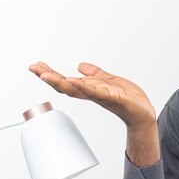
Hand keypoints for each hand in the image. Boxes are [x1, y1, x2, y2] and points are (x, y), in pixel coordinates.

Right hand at [28, 62, 155, 129]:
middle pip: (67, 87)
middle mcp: (93, 94)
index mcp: (91, 89)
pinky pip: (98, 92)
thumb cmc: (129, 99)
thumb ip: (95, 74)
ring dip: (62, 82)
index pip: (67, 82)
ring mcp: (102, 96)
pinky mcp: (115, 97)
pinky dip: (86, 87)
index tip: (36, 67)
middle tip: (35, 69)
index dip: (51, 75)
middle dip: (49, 78)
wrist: (144, 113)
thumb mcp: (110, 82)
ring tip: (47, 75)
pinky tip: (76, 81)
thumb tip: (80, 66)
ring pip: (78, 90)